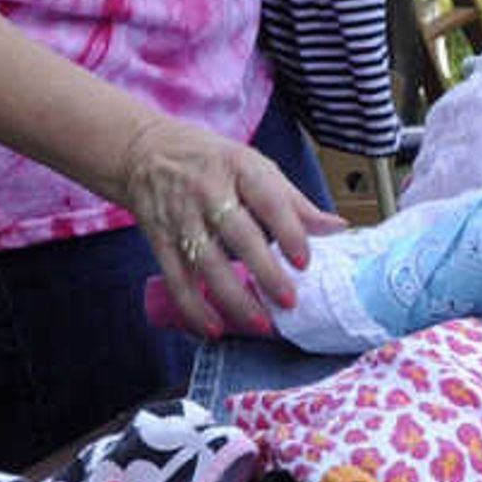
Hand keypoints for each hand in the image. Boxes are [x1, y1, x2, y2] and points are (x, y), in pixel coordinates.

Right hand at [115, 116, 333, 339]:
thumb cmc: (212, 161)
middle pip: (239, 235)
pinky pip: (176, 279)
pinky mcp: (160, 240)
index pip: (269, 200)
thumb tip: (337, 227)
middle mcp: (209, 191)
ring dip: (233, 297)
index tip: (306, 262)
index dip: (289, 231)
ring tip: (259, 322)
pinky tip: (213, 329)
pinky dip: (193, 308)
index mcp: (240, 168)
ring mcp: (181, 217)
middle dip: (265, 271)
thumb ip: (294, 202)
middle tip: (289, 301)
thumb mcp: (254, 166)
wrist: (144, 152)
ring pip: (206, 262)